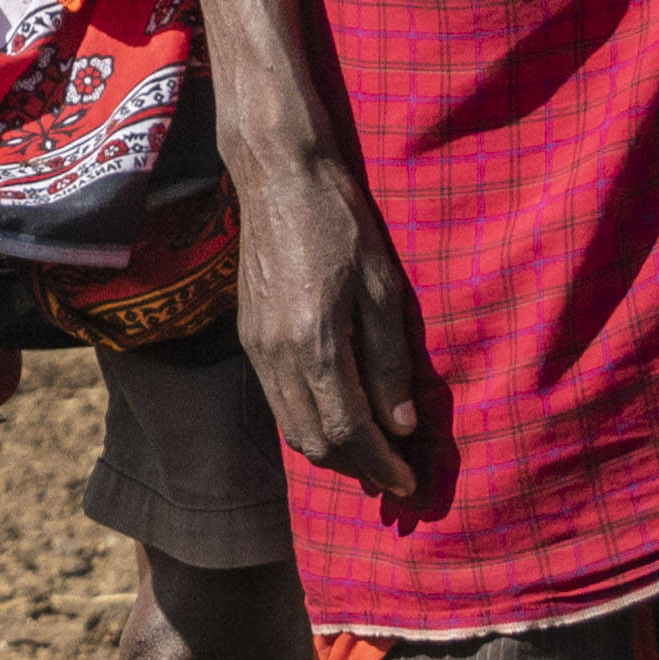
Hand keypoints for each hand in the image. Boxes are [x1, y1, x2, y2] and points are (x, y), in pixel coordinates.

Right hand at [229, 139, 434, 507]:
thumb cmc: (339, 223)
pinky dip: (309, 423)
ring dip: (330, 451)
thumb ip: (389, 361)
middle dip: (356, 468)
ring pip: (291, 426)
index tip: (409, 481)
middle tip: (393, 475)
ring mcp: (257, 348)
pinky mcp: (249, 336)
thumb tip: (401, 424)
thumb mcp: (382, 287)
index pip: (349, 429)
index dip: (381, 463)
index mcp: (315, 342)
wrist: (277, 178)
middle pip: (314, 441)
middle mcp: (277, 355)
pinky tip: (337, 415)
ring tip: (369, 455)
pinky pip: (278, 401)